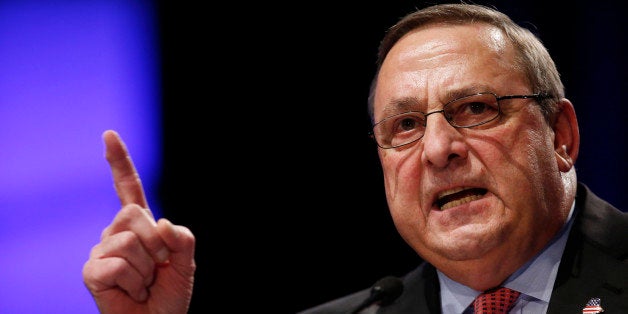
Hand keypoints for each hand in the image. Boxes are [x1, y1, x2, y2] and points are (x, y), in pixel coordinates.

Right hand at [82, 130, 195, 313]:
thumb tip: (160, 223)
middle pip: (133, 214)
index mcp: (140, 225)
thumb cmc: (169, 293)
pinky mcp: (92, 272)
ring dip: (146, 269)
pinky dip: (133, 283)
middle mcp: (117, 232)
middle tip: (159, 268)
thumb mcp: (186, 262)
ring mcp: (102, 251)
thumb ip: (181, 238)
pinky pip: (115, 265)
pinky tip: (132, 292)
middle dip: (156, 244)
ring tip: (144, 283)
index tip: (109, 135)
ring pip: (127, 242)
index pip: (128, 188)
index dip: (119, 162)